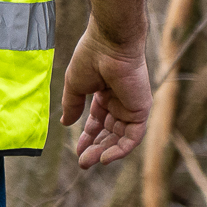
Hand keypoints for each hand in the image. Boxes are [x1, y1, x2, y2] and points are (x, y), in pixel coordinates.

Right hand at [60, 16, 151, 168]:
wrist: (109, 44)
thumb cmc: (90, 57)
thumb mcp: (75, 86)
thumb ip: (72, 106)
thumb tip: (65, 123)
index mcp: (105, 94)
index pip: (98, 122)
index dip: (87, 136)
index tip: (77, 151)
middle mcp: (120, 102)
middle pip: (109, 132)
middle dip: (95, 148)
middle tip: (83, 162)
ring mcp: (131, 107)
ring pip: (120, 137)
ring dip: (105, 151)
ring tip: (89, 161)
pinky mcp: (141, 110)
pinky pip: (132, 136)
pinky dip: (121, 149)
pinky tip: (106, 157)